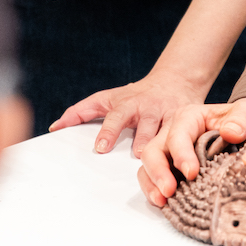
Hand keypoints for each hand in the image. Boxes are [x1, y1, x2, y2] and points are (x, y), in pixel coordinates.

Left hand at [50, 69, 207, 156]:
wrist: (177, 80)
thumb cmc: (136, 95)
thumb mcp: (108, 98)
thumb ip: (81, 111)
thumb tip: (55, 127)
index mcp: (128, 103)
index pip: (115, 117)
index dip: (108, 131)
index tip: (101, 147)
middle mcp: (150, 108)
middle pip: (146, 125)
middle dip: (142, 139)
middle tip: (139, 155)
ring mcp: (171, 114)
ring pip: (170, 133)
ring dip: (167, 148)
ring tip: (165, 166)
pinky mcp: (190, 121)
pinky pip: (190, 138)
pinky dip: (188, 150)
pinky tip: (189, 166)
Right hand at [137, 97, 245, 206]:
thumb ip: (242, 120)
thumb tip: (230, 132)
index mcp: (190, 117)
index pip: (178, 134)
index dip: (182, 154)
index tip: (192, 173)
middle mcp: (173, 133)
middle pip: (154, 150)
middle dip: (158, 172)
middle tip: (169, 191)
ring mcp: (168, 152)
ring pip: (147, 166)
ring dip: (152, 184)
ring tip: (162, 201)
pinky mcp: (169, 169)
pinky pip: (152, 180)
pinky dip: (154, 191)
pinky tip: (164, 204)